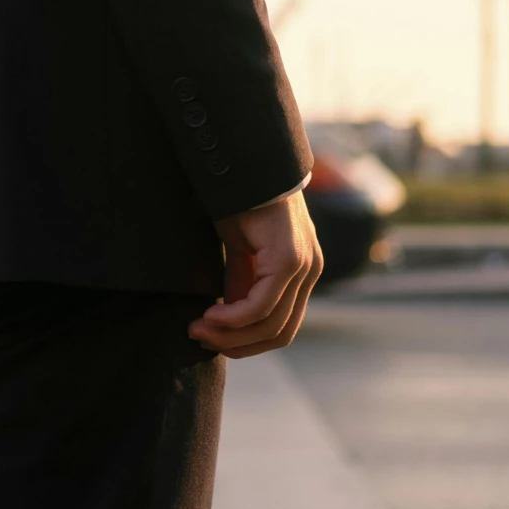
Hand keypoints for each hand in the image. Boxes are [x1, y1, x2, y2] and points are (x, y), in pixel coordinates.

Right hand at [188, 191, 322, 358]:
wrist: (246, 165)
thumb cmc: (242, 201)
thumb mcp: (240, 250)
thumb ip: (241, 283)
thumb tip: (228, 319)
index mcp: (302, 271)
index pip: (281, 327)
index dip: (245, 342)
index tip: (209, 338)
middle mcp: (310, 271)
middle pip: (280, 334)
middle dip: (236, 344)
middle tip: (199, 337)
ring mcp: (304, 266)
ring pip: (271, 323)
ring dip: (230, 333)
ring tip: (198, 328)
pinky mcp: (290, 258)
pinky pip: (262, 304)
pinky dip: (234, 317)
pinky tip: (210, 314)